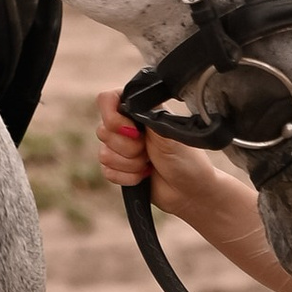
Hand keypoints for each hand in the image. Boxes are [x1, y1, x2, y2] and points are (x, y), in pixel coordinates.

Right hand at [93, 90, 257, 246]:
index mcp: (138, 110)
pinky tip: (144, 176)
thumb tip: (129, 102)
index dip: (113, 118)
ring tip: (150, 164)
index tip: (134, 131)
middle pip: (103, 131)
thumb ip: (145, 114)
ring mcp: (120, 148)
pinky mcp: (118, 169)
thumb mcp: (167, 132)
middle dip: (128, 147)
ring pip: (104, 154)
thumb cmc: (185, 159)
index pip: (107, 100)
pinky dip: (127, 177)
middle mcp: (126, 126)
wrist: (189, 191)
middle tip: (149, 151)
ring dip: (130, 164)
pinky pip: (107, 171)